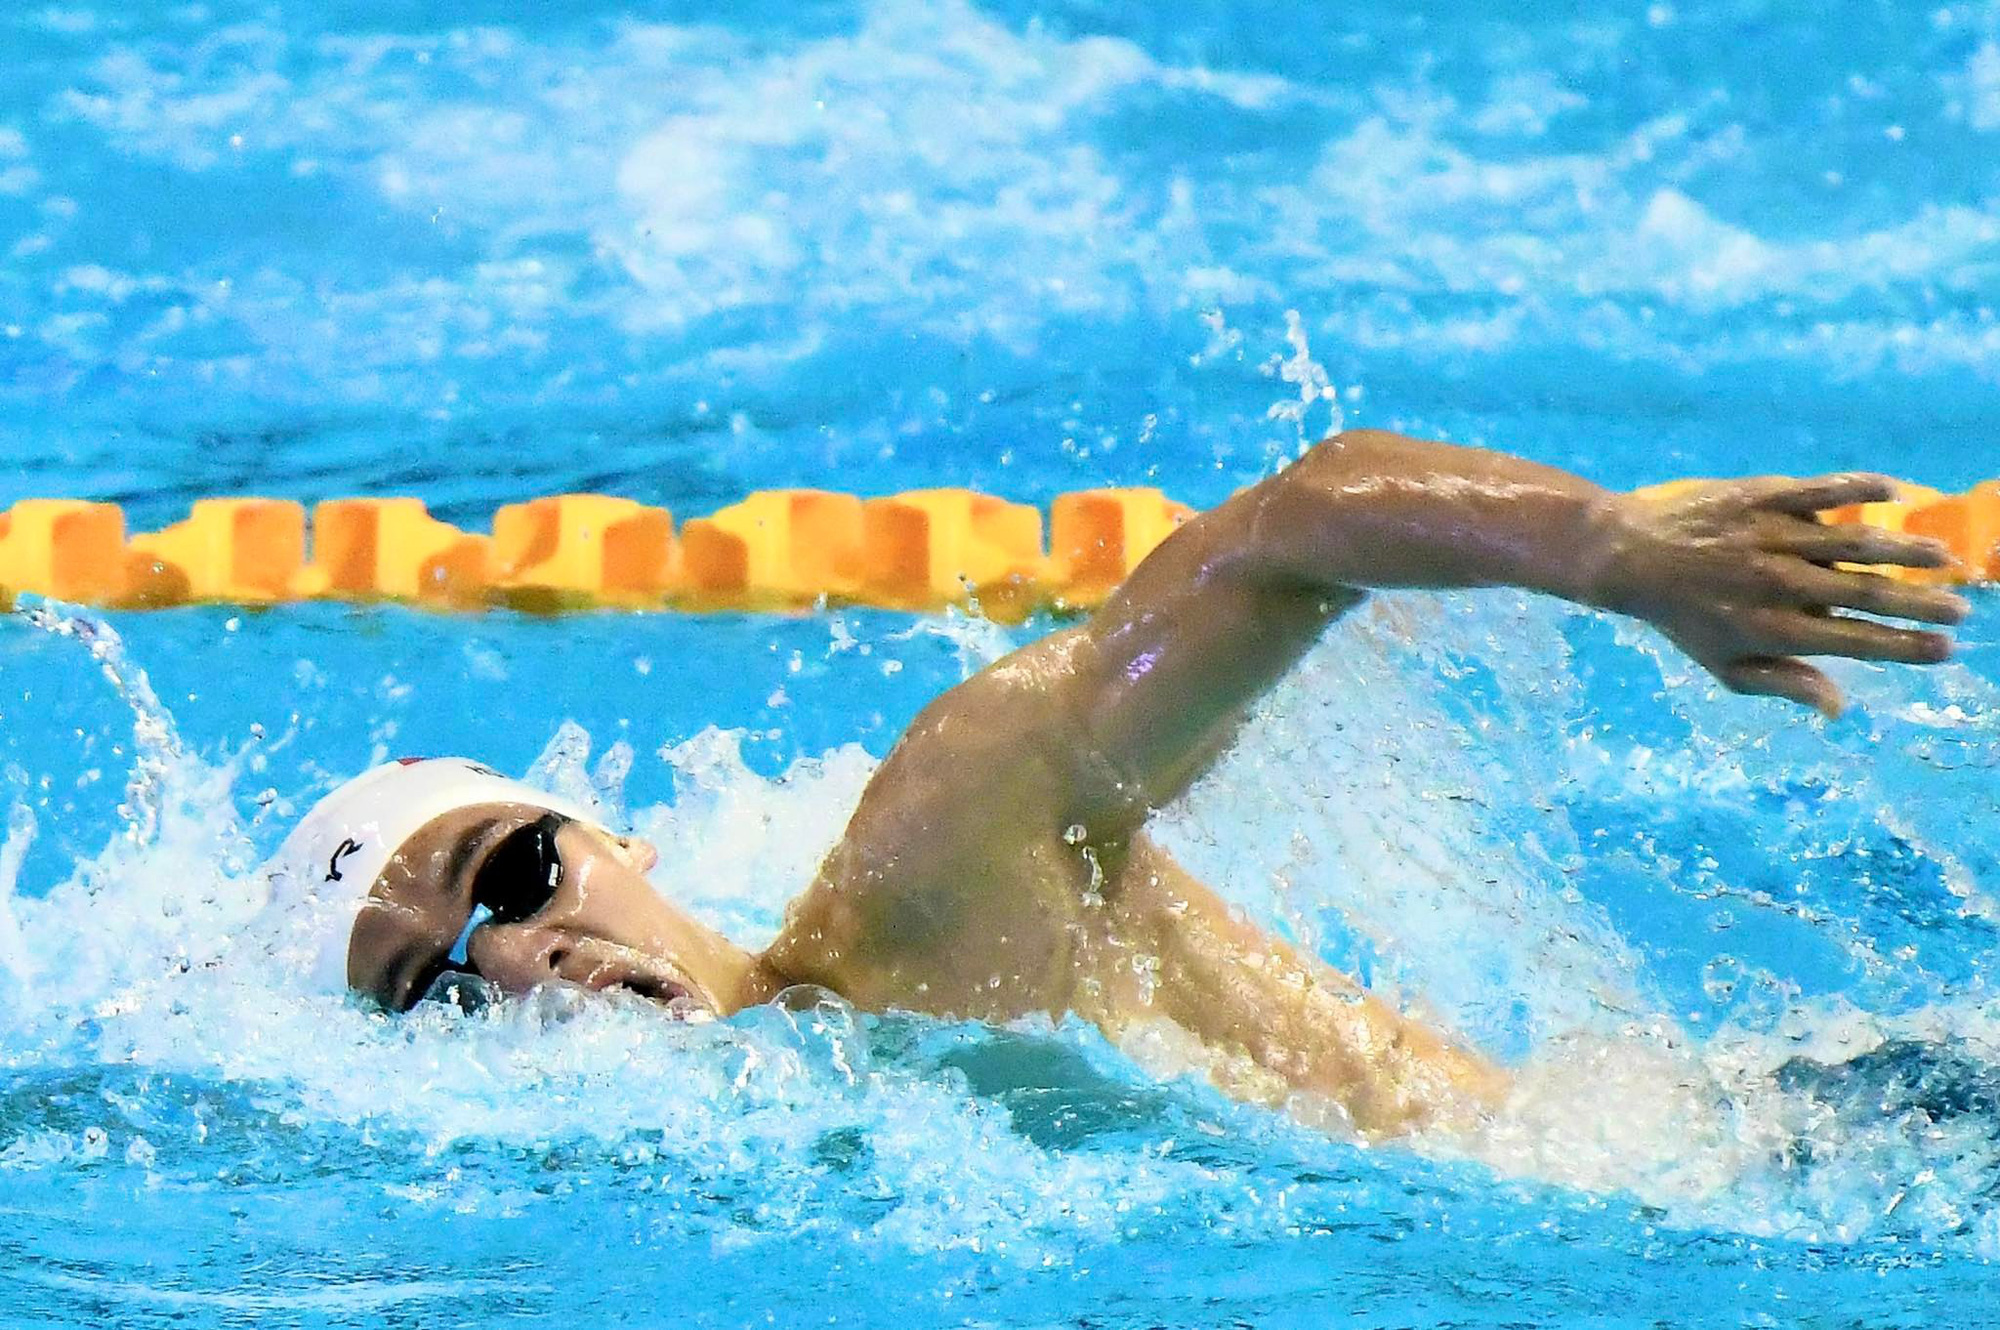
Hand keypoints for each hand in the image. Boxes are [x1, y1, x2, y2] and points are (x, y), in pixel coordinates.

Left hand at [1590, 474, 1971, 716]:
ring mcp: (1770, 536)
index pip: (1852, 642)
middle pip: (1863, 593)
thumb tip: (1841, 708)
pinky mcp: (1762, 496)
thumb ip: (1785, 683)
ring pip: (1853, 540)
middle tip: (1962, 610)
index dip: (1902, 647)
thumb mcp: (1725, 666)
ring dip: (1906, 550)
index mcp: (1770, 629)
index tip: (1945, 650)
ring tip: (1946, 559)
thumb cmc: (1684, 619)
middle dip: (1919, 604)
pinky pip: (1820, 489)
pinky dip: (1859, 488)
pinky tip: (1897, 493)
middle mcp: (1775, 583)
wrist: (1628, 556)